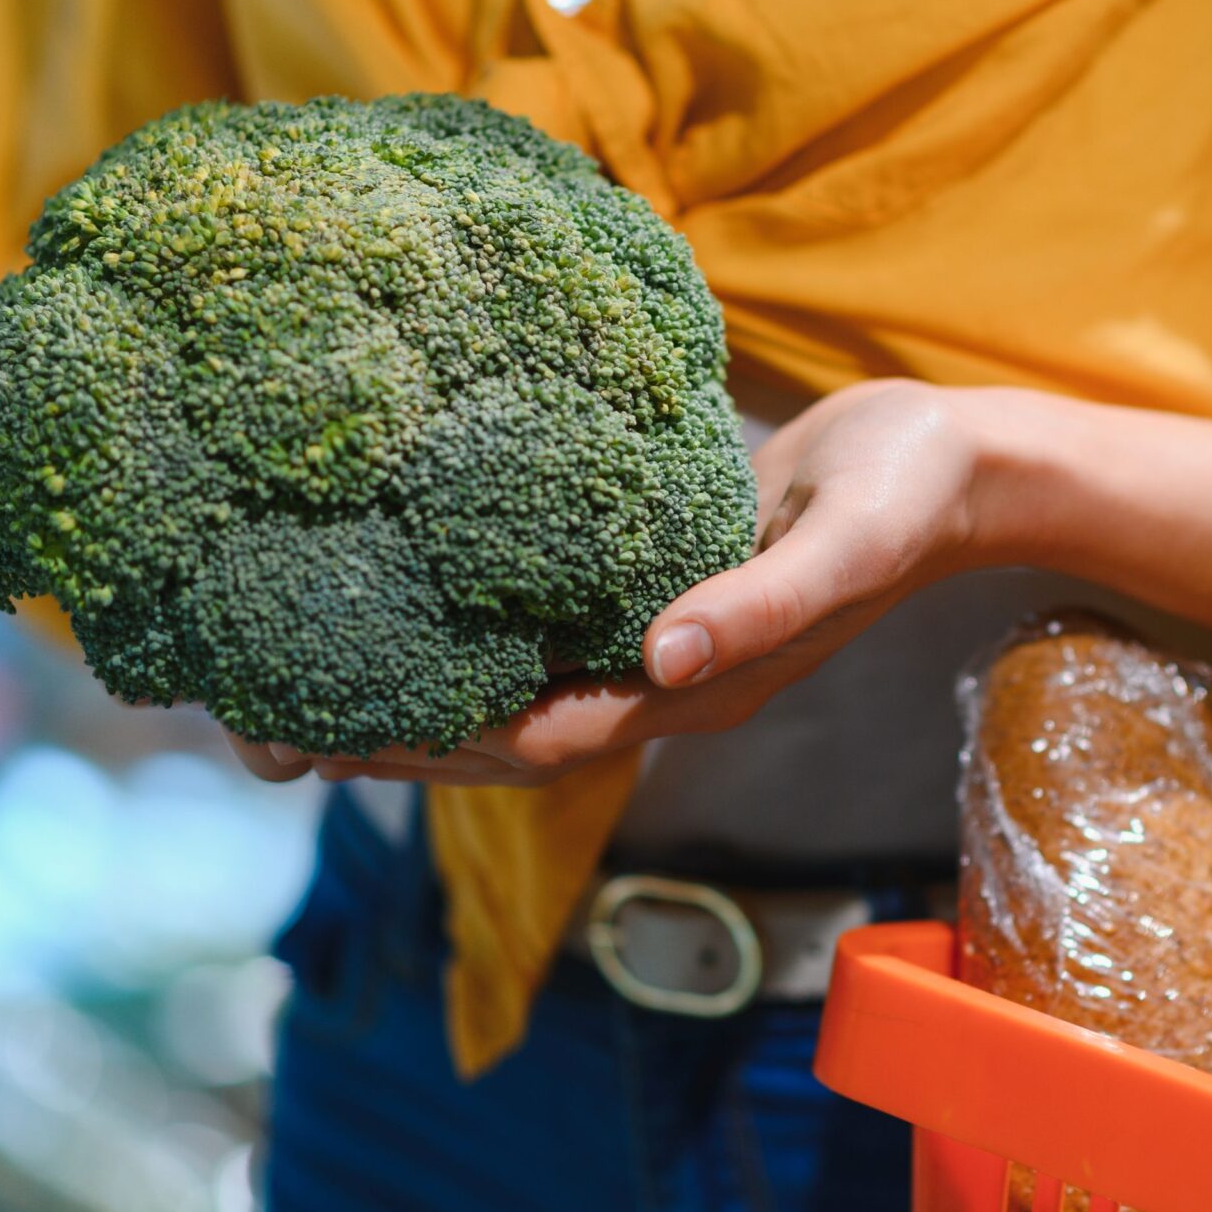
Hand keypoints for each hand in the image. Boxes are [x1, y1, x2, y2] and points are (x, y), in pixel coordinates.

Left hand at [227, 380, 1004, 786]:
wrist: (952, 466)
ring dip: (401, 697)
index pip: (546, 737)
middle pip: (501, 736)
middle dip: (387, 744)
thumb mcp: (845, 540)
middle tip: (259, 740)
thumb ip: (761, 603)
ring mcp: (650, 641)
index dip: (437, 744)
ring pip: (503, 692)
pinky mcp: (640, 589)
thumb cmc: (905, 492)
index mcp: (704, 685)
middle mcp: (663, 678)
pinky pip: (530, 633)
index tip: (333, 739)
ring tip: (282, 694)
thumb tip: (664, 656)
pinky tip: (381, 605)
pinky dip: (449, 633)